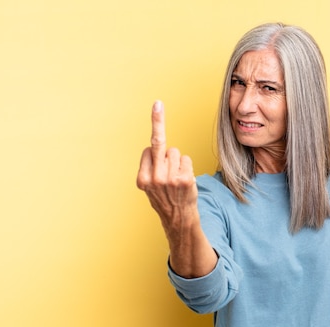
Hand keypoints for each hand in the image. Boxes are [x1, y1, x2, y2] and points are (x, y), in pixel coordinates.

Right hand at [136, 101, 197, 239]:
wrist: (179, 220)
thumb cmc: (165, 199)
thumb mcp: (150, 187)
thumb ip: (150, 167)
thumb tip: (153, 146)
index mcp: (142, 179)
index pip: (148, 150)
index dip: (154, 153)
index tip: (152, 132)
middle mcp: (155, 178)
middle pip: (159, 143)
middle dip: (157, 121)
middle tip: (157, 103)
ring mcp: (170, 179)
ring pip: (175, 152)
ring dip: (177, 162)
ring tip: (177, 179)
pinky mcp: (185, 179)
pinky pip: (186, 159)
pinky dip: (187, 166)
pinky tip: (185, 180)